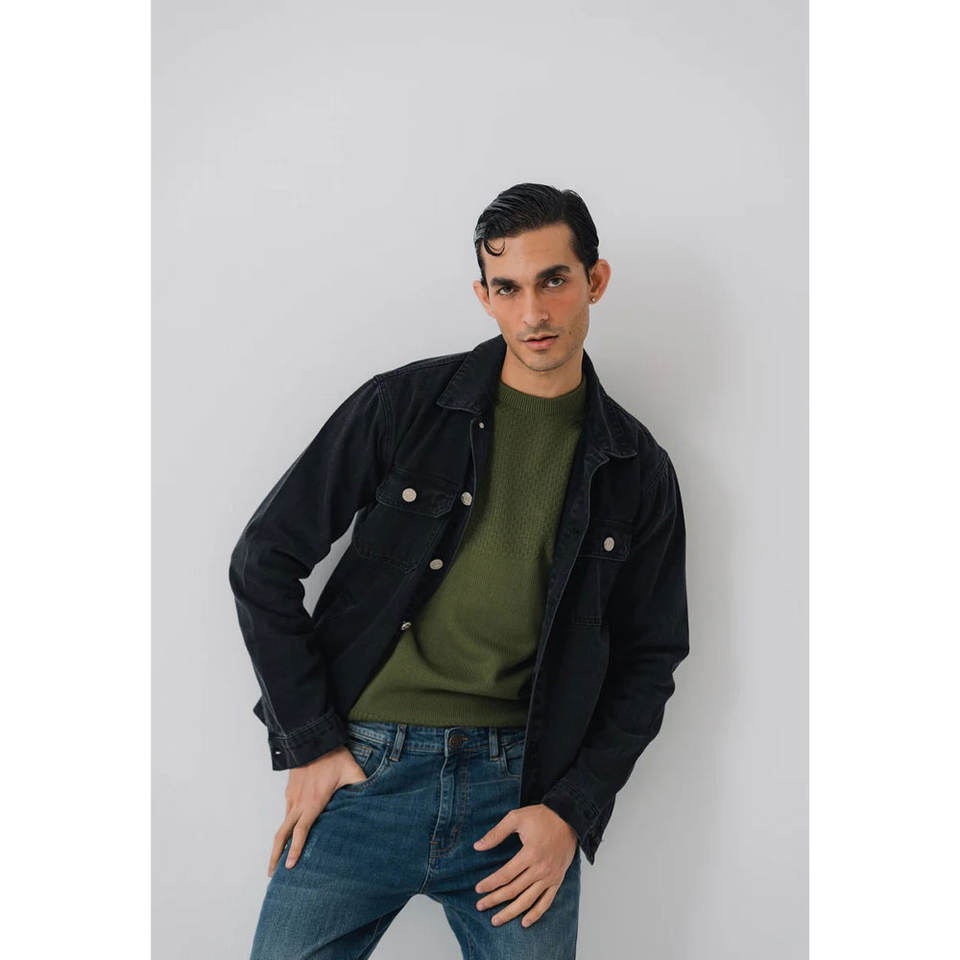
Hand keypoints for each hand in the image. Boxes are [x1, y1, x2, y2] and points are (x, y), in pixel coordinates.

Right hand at [267, 745, 366, 876]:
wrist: (312, 738)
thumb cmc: (333, 756)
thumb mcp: (352, 771)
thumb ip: (363, 786)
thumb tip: (378, 795)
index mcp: (313, 803)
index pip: (301, 832)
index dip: (295, 850)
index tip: (289, 868)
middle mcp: (298, 803)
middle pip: (282, 834)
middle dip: (275, 856)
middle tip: (272, 874)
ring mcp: (291, 797)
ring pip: (283, 824)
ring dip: (279, 843)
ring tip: (279, 859)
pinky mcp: (289, 790)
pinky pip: (286, 813)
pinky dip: (285, 827)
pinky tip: (290, 834)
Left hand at [471, 803, 578, 927]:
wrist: (569, 818)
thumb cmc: (541, 817)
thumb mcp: (516, 818)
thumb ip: (496, 833)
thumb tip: (477, 846)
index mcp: (530, 853)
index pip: (505, 875)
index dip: (490, 884)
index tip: (478, 890)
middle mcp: (540, 869)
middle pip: (514, 890)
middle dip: (495, 900)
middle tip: (480, 906)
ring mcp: (550, 877)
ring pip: (528, 900)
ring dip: (511, 912)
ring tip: (496, 920)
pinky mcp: (557, 880)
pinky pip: (546, 902)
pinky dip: (536, 914)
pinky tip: (524, 922)